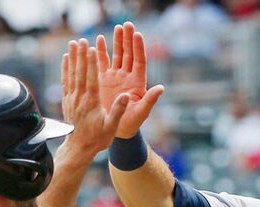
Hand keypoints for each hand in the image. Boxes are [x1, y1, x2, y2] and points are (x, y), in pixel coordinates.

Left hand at [61, 38, 129, 160]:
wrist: (79, 148)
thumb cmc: (98, 138)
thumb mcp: (111, 127)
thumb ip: (117, 111)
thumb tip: (126, 96)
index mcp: (92, 103)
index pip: (91, 79)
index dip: (91, 63)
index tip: (91, 49)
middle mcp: (80, 98)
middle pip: (80, 73)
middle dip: (80, 55)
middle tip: (81, 40)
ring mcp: (72, 99)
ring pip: (71, 74)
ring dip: (72, 57)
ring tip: (73, 43)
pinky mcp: (67, 100)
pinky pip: (65, 81)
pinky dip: (65, 68)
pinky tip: (65, 58)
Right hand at [96, 21, 164, 138]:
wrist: (116, 129)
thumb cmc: (132, 123)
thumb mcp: (142, 112)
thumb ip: (150, 100)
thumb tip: (161, 88)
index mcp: (137, 82)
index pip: (139, 61)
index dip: (138, 48)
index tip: (137, 34)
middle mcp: (127, 76)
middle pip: (128, 54)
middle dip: (128, 39)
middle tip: (127, 25)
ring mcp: (115, 77)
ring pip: (117, 55)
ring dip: (117, 41)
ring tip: (117, 27)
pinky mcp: (103, 80)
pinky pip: (102, 63)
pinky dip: (100, 51)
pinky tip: (98, 39)